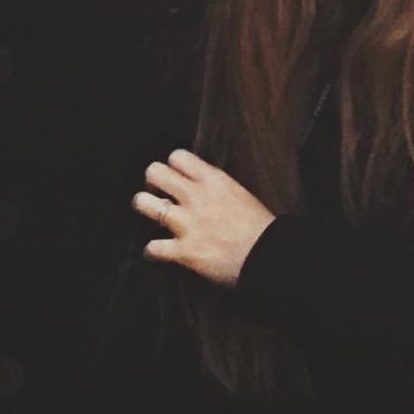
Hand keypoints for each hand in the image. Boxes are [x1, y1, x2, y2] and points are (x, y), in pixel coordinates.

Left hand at [133, 149, 273, 289]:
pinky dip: (152, 250)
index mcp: (213, 179)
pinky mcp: (184, 251)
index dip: (172, 166)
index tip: (174, 176)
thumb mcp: (240, 194)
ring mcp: (187, 224)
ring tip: (151, 213)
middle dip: (152, 181)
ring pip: (144, 204)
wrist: (269, 258)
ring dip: (145, 207)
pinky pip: (152, 247)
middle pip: (155, 172)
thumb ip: (216, 188)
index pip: (178, 156)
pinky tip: (156, 251)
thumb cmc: (261, 228)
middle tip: (158, 192)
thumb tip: (202, 187)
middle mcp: (196, 197)